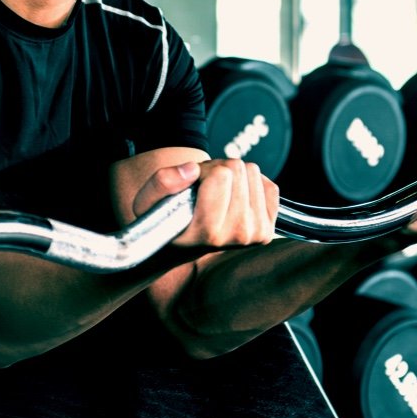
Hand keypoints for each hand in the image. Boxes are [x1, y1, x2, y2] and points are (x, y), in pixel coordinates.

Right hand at [130, 159, 278, 250]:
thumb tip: (192, 170)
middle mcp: (237, 236)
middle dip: (219, 171)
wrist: (180, 248)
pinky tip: (233, 200)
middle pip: (239, 169)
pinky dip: (250, 186)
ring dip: (233, 178)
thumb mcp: (147, 203)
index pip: (221, 174)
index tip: (192, 186)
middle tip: (203, 190)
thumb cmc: (163, 222)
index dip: (203, 170)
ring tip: (215, 196)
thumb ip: (162, 182)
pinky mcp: (268, 230)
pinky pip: (269, 186)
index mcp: (209, 232)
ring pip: (253, 172)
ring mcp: (256, 235)